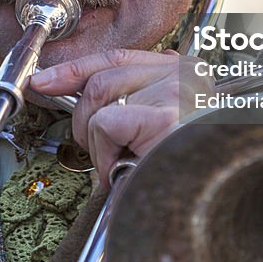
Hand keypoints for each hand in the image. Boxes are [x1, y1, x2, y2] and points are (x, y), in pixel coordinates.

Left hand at [30, 49, 213, 187]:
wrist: (216, 203)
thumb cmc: (190, 171)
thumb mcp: (161, 127)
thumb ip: (139, 102)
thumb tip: (91, 90)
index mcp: (185, 73)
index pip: (118, 58)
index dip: (75, 69)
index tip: (45, 80)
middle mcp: (185, 75)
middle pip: (101, 77)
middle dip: (84, 119)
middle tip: (103, 154)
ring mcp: (177, 92)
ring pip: (99, 99)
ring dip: (97, 143)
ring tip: (121, 165)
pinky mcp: (165, 118)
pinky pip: (106, 124)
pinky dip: (105, 153)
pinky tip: (125, 169)